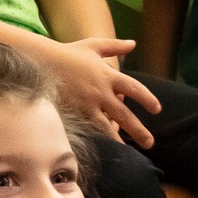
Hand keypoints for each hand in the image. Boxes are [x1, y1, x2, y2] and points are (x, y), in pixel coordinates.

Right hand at [44, 37, 161, 148]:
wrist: (41, 62)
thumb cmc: (68, 53)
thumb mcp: (93, 46)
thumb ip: (115, 46)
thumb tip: (133, 44)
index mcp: (108, 75)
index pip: (134, 89)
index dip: (147, 99)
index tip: (157, 110)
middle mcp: (100, 92)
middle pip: (124, 114)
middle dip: (138, 130)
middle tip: (150, 142)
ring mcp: (86, 105)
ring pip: (107, 127)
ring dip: (119, 140)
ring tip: (129, 154)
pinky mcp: (73, 113)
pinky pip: (88, 129)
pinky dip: (97, 139)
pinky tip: (104, 150)